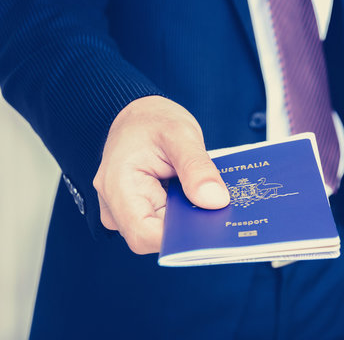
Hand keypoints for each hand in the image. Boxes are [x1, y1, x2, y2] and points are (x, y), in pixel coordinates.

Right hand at [93, 96, 229, 253]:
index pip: (144, 234)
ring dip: (186, 220)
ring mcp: (124, 211)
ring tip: (208, 198)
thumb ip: (197, 168)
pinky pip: (163, 223)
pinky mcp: (139, 211)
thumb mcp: (180, 134)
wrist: (139, 115)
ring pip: (161, 233)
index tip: (209, 225)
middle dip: (187, 228)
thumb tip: (215, 201)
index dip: (178, 238)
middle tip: (218, 209)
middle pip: (154, 237)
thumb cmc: (152, 120)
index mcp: (117, 186)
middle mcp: (115, 205)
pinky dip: (183, 214)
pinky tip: (199, 199)